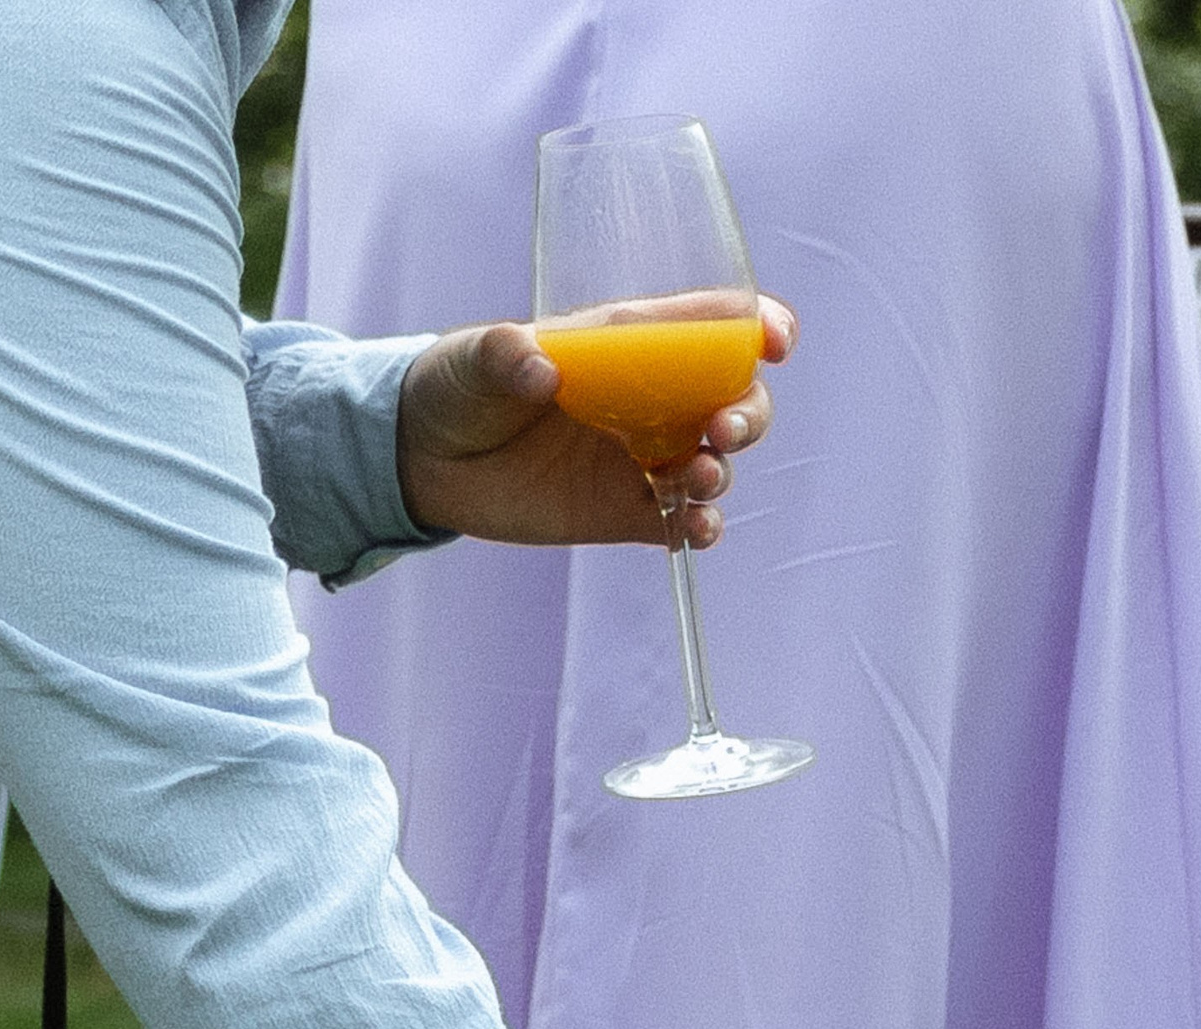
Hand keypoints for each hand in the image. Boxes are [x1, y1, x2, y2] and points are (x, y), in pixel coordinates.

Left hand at [395, 300, 795, 549]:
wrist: (426, 459)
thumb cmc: (456, 386)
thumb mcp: (472, 358)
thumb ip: (505, 354)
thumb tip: (541, 366)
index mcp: (626, 345)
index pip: (708, 327)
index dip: (754, 327)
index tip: (774, 340)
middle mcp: (648, 401)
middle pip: (731, 398)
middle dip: (748, 412)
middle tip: (723, 429)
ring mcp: (641, 458)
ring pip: (714, 462)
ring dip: (721, 471)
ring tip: (698, 478)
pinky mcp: (624, 511)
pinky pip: (680, 521)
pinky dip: (699, 527)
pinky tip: (694, 529)